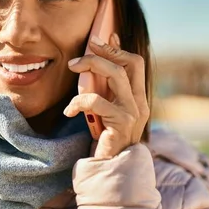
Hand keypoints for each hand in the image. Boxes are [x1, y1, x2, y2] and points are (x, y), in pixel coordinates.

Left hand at [64, 34, 148, 158]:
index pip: (136, 63)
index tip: (102, 37)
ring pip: (116, 75)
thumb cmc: (104, 141)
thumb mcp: (105, 112)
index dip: (118, 48)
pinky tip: (69, 110)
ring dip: (91, 66)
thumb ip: (105, 91)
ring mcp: (133, 113)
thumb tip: (96, 63)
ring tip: (72, 66)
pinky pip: (97, 101)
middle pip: (129, 63)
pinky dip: (79, 101)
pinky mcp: (121, 123)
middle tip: (82, 50)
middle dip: (105, 51)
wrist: (109, 172)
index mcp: (138, 98)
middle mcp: (140, 103)